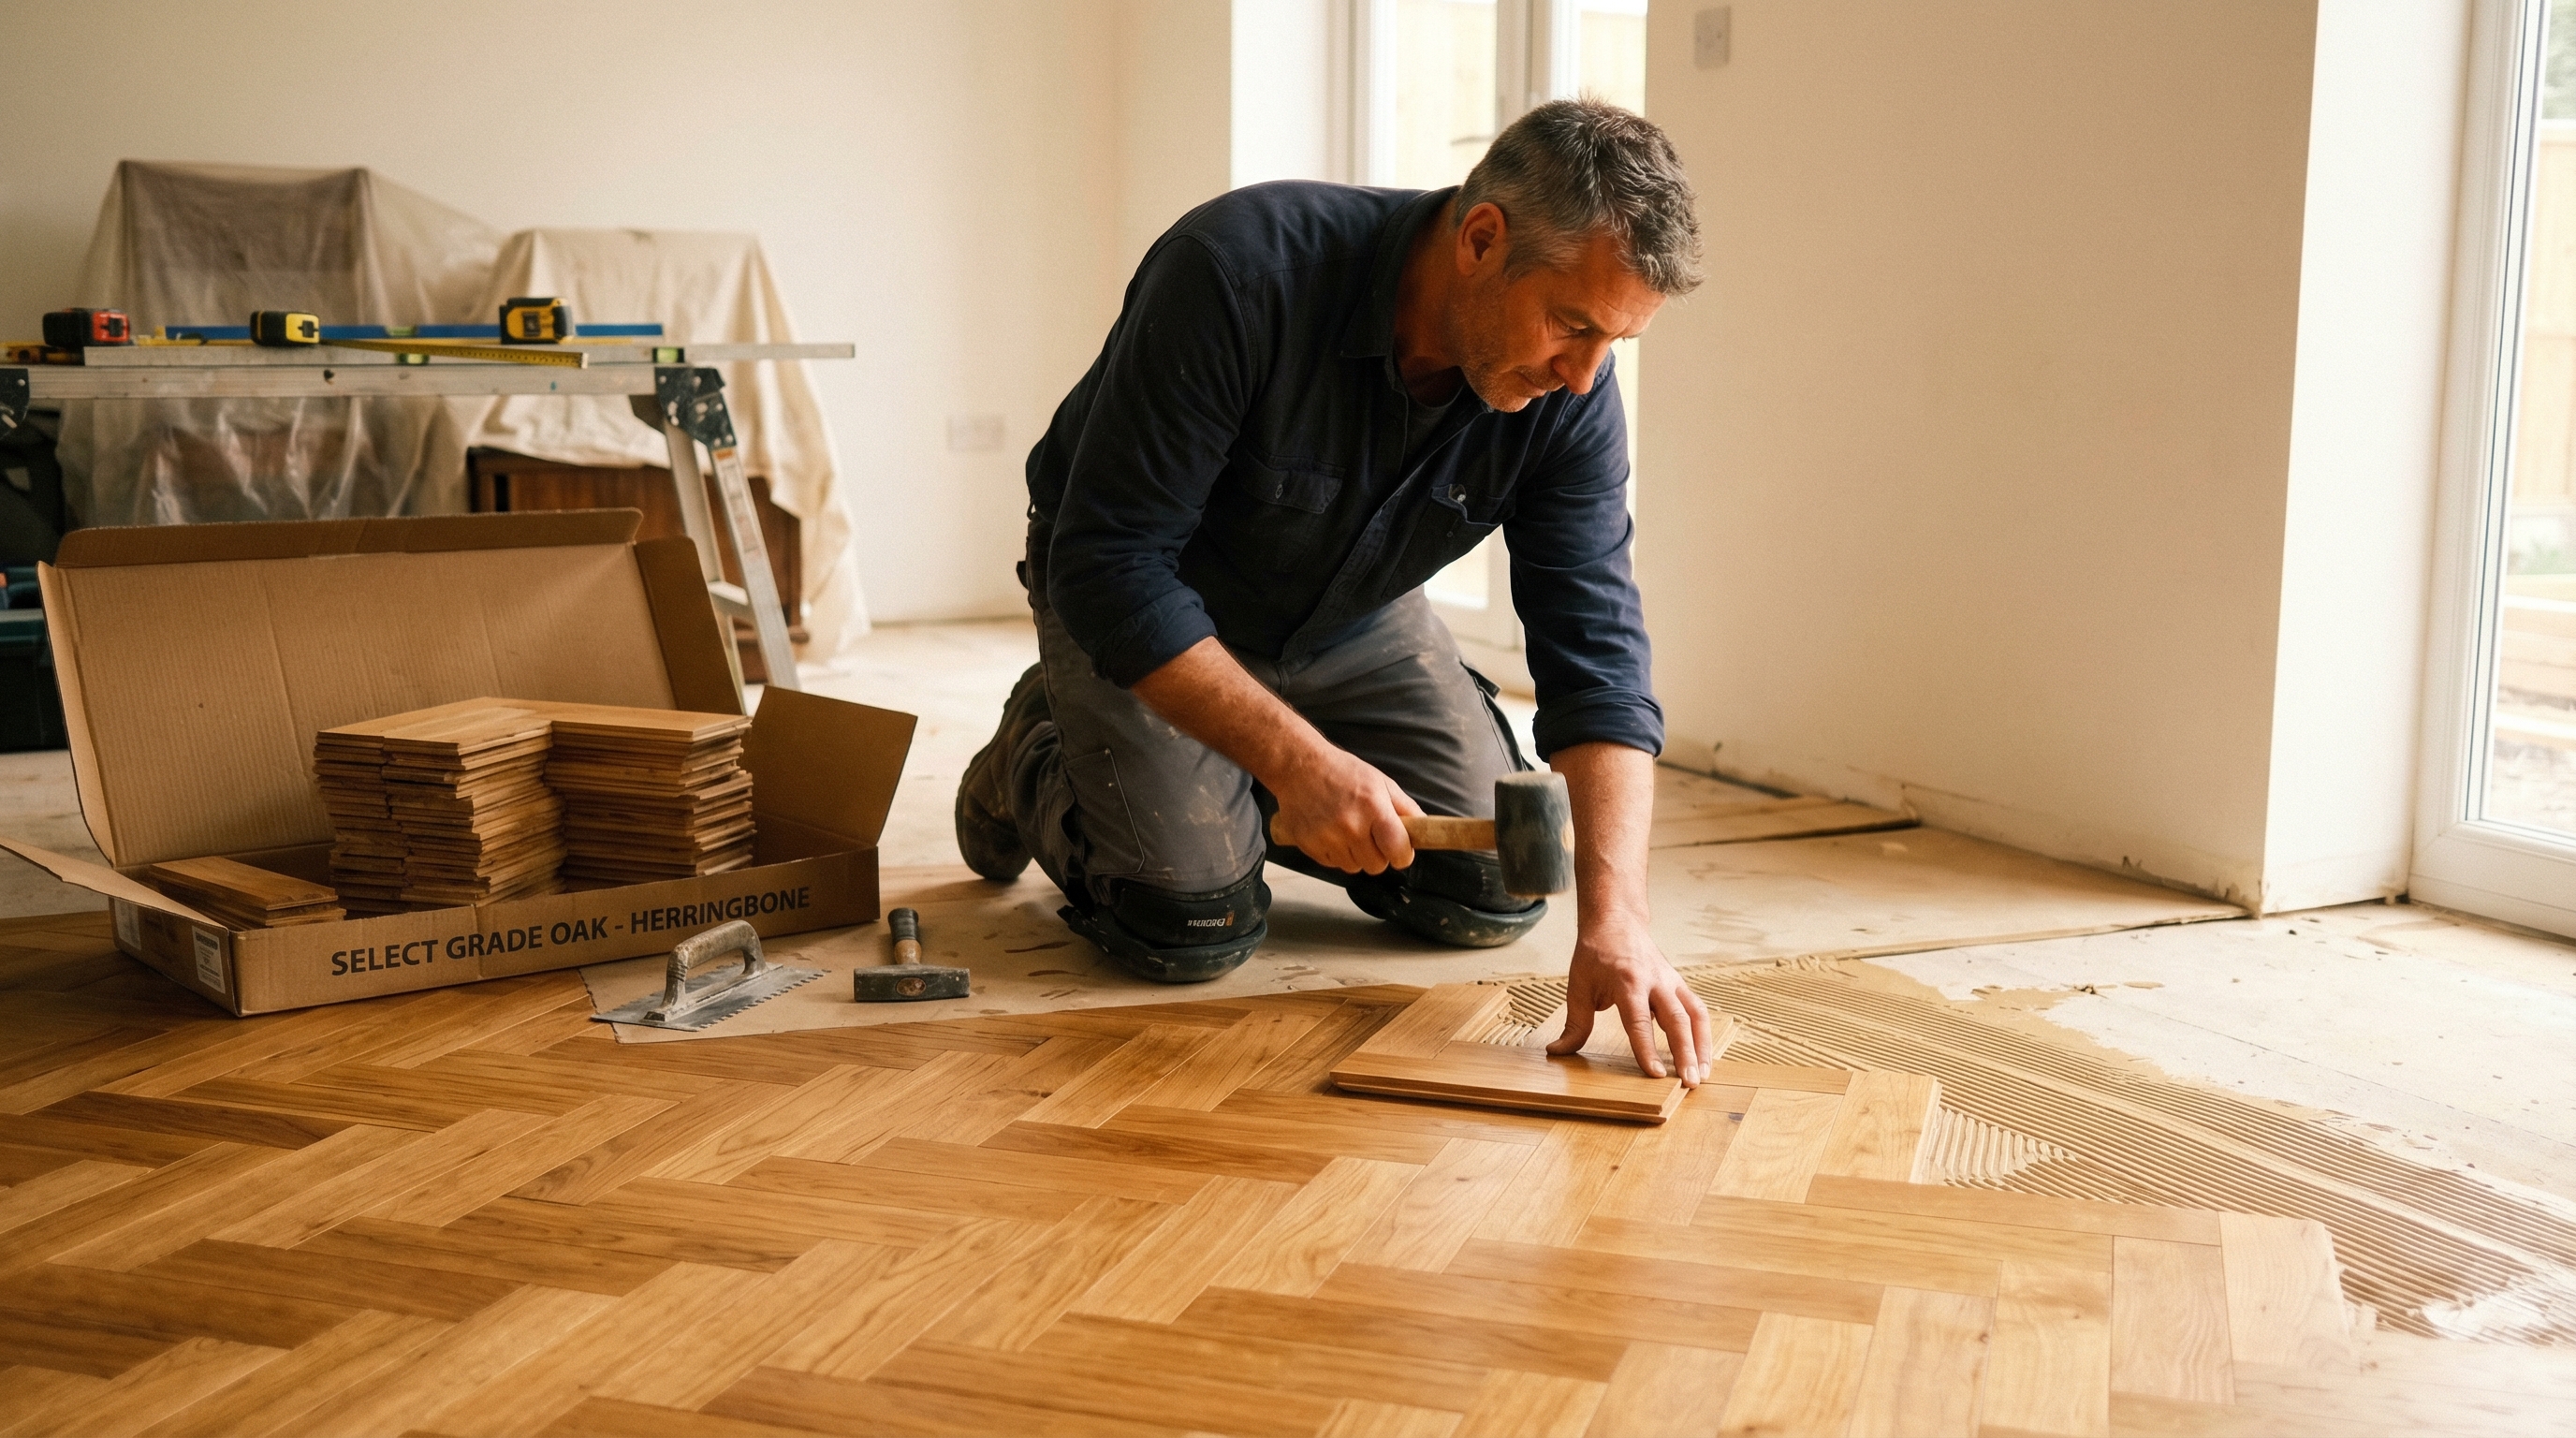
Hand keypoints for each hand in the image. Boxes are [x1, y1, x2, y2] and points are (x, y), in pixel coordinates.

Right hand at [1267, 749, 1420, 874]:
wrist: (1298, 767)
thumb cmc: (1341, 772)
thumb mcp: (1380, 781)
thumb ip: (1405, 807)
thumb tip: (1424, 828)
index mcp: (1373, 808)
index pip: (1398, 851)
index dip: (1403, 855)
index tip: (1400, 851)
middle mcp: (1351, 826)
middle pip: (1377, 866)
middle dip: (1378, 855)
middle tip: (1370, 836)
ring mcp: (1328, 838)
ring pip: (1354, 867)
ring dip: (1355, 855)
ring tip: (1347, 830)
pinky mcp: (1310, 846)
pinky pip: (1333, 864)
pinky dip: (1336, 853)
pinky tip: (1331, 832)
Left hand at [1547, 915, 1711, 1084]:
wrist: (1616, 922)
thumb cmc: (1596, 955)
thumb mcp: (1579, 986)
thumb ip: (1574, 1023)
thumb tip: (1558, 1052)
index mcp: (1626, 982)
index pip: (1639, 1021)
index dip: (1647, 1049)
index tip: (1656, 1074)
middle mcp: (1654, 981)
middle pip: (1676, 1019)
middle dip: (1685, 1053)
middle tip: (1689, 1083)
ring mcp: (1671, 981)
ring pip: (1694, 1015)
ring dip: (1702, 1046)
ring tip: (1702, 1075)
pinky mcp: (1679, 984)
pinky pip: (1697, 1010)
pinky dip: (1703, 1034)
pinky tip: (1703, 1057)